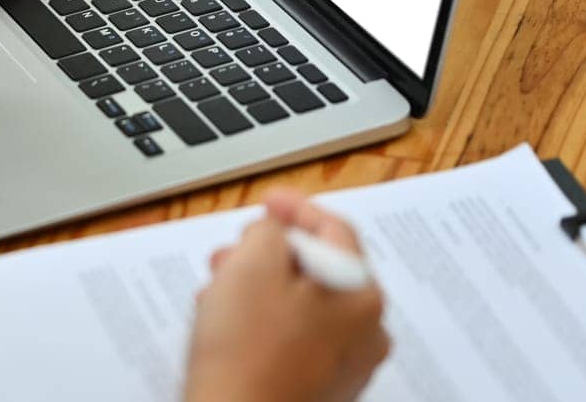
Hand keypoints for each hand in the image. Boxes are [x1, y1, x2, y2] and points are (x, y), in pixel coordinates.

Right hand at [184, 192, 389, 401]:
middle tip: (232, 253)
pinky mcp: (321, 389)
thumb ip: (269, 231)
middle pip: (320, 269)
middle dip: (270, 255)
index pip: (334, 230)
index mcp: (360, 295)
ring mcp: (346, 366)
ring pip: (304, 303)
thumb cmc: (246, 352)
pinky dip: (266, 322)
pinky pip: (297, 338)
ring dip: (261, 288)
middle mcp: (366, 332)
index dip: (295, 209)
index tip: (267, 203)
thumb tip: (275, 234)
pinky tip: (231, 326)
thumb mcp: (251, 263)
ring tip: (219, 292)